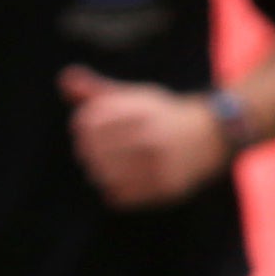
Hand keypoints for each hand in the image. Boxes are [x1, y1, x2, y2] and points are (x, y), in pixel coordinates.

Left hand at [61, 67, 229, 206]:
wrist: (210, 136)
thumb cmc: (160, 115)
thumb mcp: (132, 96)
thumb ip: (97, 90)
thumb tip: (65, 78)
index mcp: (141, 109)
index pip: (88, 121)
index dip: (82, 125)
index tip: (86, 127)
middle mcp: (151, 136)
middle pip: (92, 151)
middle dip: (87, 150)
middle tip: (92, 151)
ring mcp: (159, 163)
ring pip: (104, 176)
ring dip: (98, 172)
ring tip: (105, 166)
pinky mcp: (165, 187)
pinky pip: (120, 197)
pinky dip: (113, 191)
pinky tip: (121, 180)